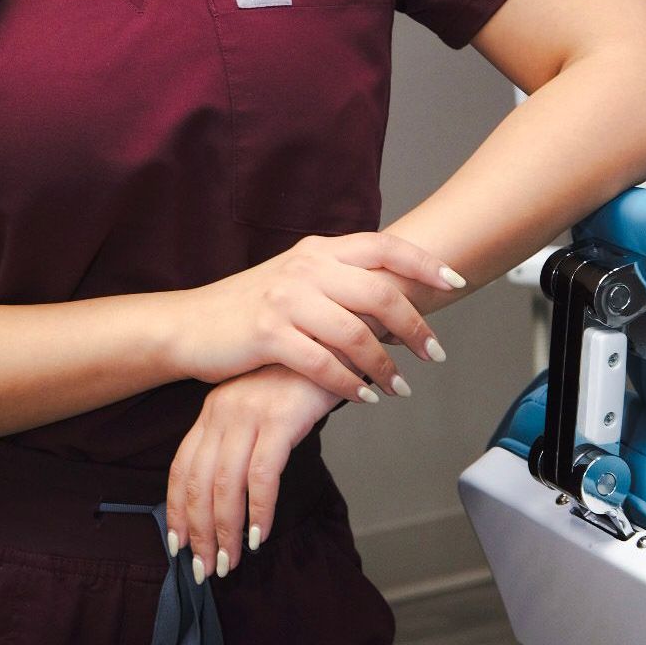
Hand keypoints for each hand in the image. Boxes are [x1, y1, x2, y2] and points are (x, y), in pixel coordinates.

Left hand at [165, 364, 341, 581]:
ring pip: (226, 484)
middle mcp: (223, 411)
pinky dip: (260, 510)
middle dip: (198, 532)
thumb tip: (231, 493)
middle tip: (206, 569)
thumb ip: (242, 439)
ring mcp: (250, 414)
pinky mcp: (281, 418)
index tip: (178, 545)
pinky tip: (261, 534)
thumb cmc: (300, 379)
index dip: (177, 510)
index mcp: (213, 410)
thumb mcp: (260, 406)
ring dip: (226, 530)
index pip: (183, 468)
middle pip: (199, 482)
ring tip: (230, 562)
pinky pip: (263, 475)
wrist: (334, 339)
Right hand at [169, 231, 456, 401]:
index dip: (425, 263)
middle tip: (434, 354)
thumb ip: (338, 280)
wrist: (190, 325)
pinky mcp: (268, 334)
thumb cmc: (248, 307)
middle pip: (380, 292)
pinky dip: (350, 385)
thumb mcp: (295, 279)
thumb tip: (391, 297)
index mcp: (318, 249)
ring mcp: (286, 299)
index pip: (384, 247)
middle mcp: (306, 267)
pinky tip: (362, 397)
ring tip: (399, 388)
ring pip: (357, 334)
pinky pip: (323, 363)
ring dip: (385, 366)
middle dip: (416, 327)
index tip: (456, 282)